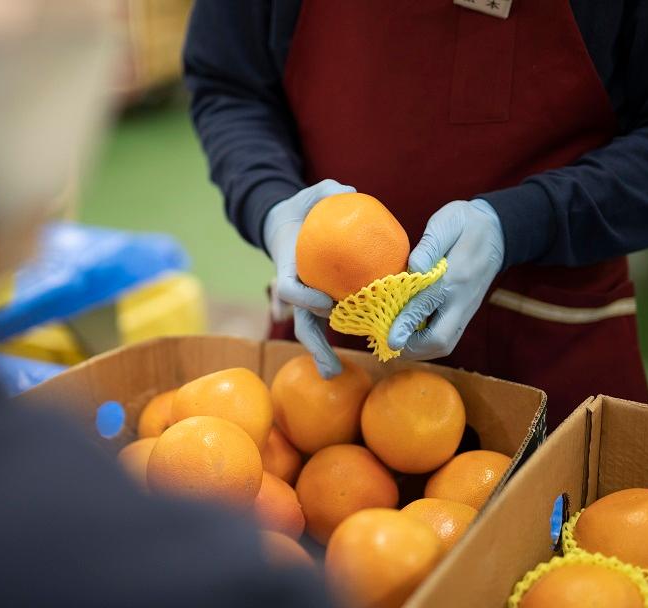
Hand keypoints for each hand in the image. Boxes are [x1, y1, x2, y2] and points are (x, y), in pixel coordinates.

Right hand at [264, 179, 355, 377]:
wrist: (292, 221)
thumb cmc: (306, 207)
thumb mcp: (314, 193)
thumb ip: (327, 191)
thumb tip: (349, 192)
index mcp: (288, 266)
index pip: (289, 287)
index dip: (303, 298)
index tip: (326, 303)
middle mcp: (296, 287)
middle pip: (300, 321)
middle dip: (313, 345)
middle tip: (329, 369)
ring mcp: (307, 297)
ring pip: (311, 328)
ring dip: (321, 353)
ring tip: (335, 375)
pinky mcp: (320, 299)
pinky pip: (329, 319)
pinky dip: (339, 336)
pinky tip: (359, 350)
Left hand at [387, 199, 504, 359]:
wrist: (498, 231)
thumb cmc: (466, 224)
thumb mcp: (447, 223)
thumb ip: (429, 245)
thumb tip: (412, 268)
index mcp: (455, 276)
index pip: (427, 306)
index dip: (406, 325)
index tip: (390, 340)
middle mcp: (462, 299)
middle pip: (441, 340)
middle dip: (413, 347)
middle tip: (389, 341)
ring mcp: (466, 309)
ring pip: (445, 345)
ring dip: (420, 349)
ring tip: (397, 340)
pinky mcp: (466, 312)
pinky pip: (448, 338)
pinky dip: (428, 344)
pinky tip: (411, 333)